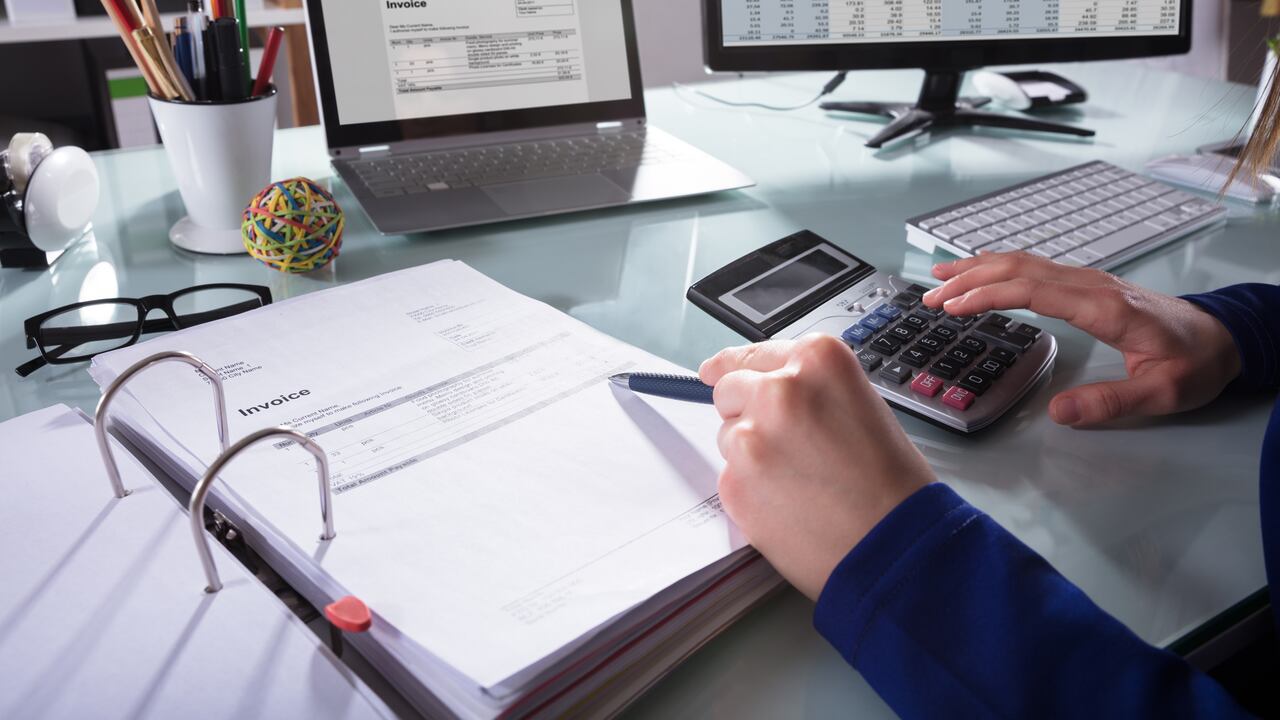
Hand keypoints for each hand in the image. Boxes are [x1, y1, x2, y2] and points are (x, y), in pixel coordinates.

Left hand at [699, 335, 933, 599]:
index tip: (716, 370)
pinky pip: (728, 476)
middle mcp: (779, 390)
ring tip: (799, 480)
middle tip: (782, 444)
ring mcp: (752, 436)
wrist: (895, 546)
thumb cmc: (891, 482)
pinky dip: (750, 490)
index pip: (755, 353)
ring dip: (750, 453)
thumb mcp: (859, 404)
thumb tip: (761, 386)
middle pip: (730, 389)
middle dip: (746, 411)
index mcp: (817, 361)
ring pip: (728, 435)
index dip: (737, 366)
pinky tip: (789, 504)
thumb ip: (809, 389)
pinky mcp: (734, 482)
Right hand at [924, 252, 1240, 426]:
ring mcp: (1090, 281)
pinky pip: (1036, 267)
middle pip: (1020, 269)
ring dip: (980, 267)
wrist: (1224, 337)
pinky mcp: (1088, 285)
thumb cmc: (1196, 364)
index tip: (952, 306)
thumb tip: (1058, 413)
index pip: (1034, 291)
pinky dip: (1001, 267)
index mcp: (1104, 307)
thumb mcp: (1162, 394)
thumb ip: (1111, 403)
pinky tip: (982, 271)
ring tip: (940, 277)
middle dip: (970, 279)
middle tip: (930, 296)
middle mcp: (1092, 285)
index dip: (988, 295)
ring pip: (1026, 262)